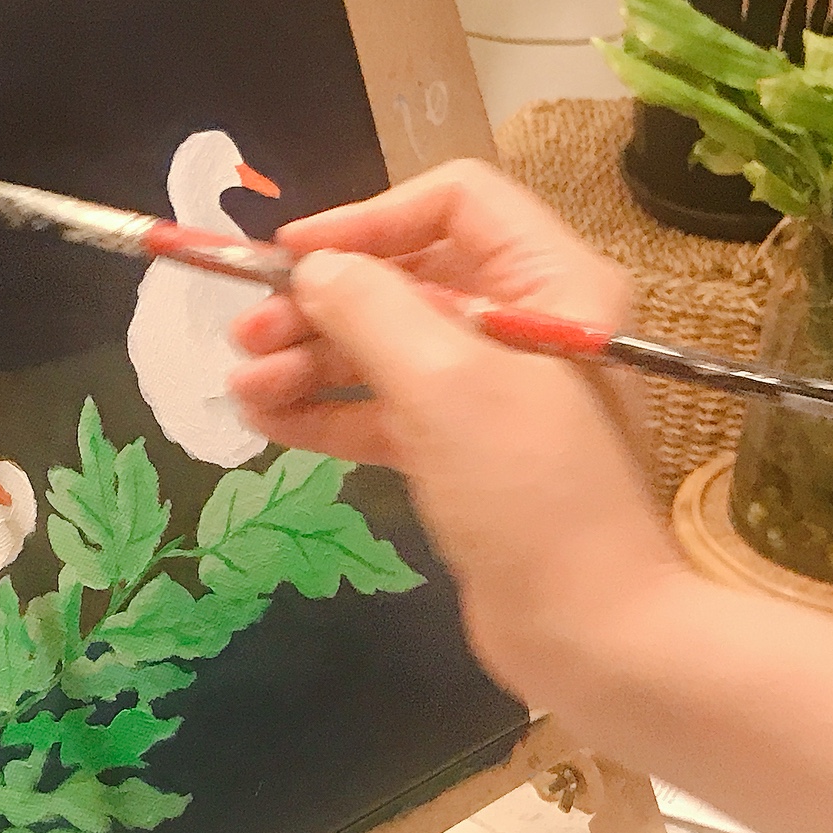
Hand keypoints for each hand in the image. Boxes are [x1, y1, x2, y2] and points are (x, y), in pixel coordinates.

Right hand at [223, 161, 695, 714]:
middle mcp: (530, 325)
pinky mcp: (471, 457)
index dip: (368, 218)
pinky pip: (390, 413)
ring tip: (242, 388)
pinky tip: (269, 421)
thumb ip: (371, 309)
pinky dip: (331, 412)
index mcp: (553, 281)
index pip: (456, 201)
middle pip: (410, 278)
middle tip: (245, 334)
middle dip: (322, 303)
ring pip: (390, 350)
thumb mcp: (443, 382)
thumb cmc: (529, 492)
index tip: (293, 256)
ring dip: (311, 360)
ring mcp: (499, 395)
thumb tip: (316, 269)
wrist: (591, 631)